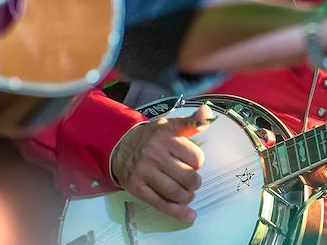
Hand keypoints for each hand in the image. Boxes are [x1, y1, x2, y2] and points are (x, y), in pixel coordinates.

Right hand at [112, 105, 214, 221]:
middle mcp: (155, 154)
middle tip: (192, 181)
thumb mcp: (170, 125)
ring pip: (175, 192)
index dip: (197, 162)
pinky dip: (177, 212)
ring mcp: (144, 172)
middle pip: (188, 177)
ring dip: (186, 196)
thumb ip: (192, 122)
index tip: (191, 162)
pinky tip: (189, 215)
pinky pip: (160, 204)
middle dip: (195, 182)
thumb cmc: (151, 137)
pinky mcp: (136, 187)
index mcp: (166, 138)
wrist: (119, 144)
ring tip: (186, 192)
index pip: (196, 158)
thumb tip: (207, 112)